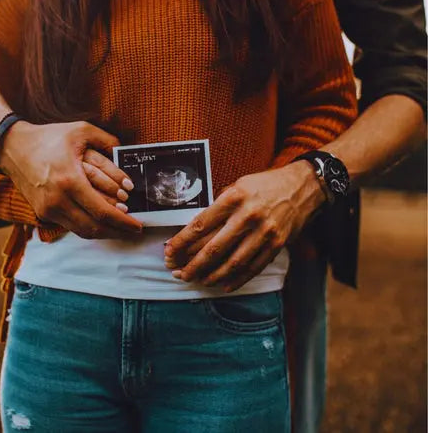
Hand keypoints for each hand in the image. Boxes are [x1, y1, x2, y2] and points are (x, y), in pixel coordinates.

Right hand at [0, 120, 142, 238]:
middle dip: (118, 231)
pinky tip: (103, 224)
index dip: (124, 222)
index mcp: (69, 180)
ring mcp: (49, 209)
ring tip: (122, 229)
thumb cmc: (49, 137)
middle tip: (134, 230)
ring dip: (105, 233)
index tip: (138, 225)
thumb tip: (127, 152)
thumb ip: (107, 140)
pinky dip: (90, 228)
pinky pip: (72, 227)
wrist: (12, 148)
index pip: (102, 211)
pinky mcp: (44, 213)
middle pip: (95, 227)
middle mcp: (58, 200)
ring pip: (83, 231)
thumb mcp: (80, 130)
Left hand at [164, 161, 325, 291]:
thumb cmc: (265, 185)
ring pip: (232, 263)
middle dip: (192, 264)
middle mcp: (248, 216)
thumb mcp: (237, 186)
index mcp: (233, 198)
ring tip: (196, 281)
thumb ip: (219, 207)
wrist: (303, 187)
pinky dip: (236, 279)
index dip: (181, 242)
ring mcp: (264, 232)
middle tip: (178, 274)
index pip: (200, 225)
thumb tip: (195, 232)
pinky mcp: (277, 245)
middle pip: (213, 248)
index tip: (168, 252)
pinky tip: (222, 285)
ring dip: (211, 275)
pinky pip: (253, 268)